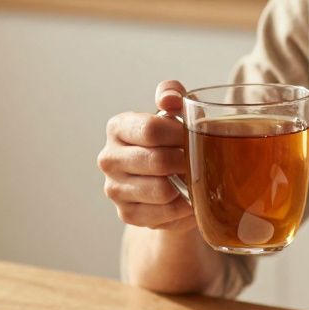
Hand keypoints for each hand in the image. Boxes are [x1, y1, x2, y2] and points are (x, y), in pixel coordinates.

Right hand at [98, 80, 193, 232]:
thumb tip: (168, 100)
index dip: (180, 134)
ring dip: (185, 186)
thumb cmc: (174, 141)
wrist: (173, 181)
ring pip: (161, 190)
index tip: (194, 137)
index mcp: (118, 127)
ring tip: (191, 178)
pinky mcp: (127, 214)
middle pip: (157, 161)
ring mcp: (114, 189)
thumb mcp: (177, 112)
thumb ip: (173, 95)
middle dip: (185, 162)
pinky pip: (165, 213)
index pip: (150, 129)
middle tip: (199, 161)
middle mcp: (109, 158)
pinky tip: (187, 198)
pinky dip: (183, 207)